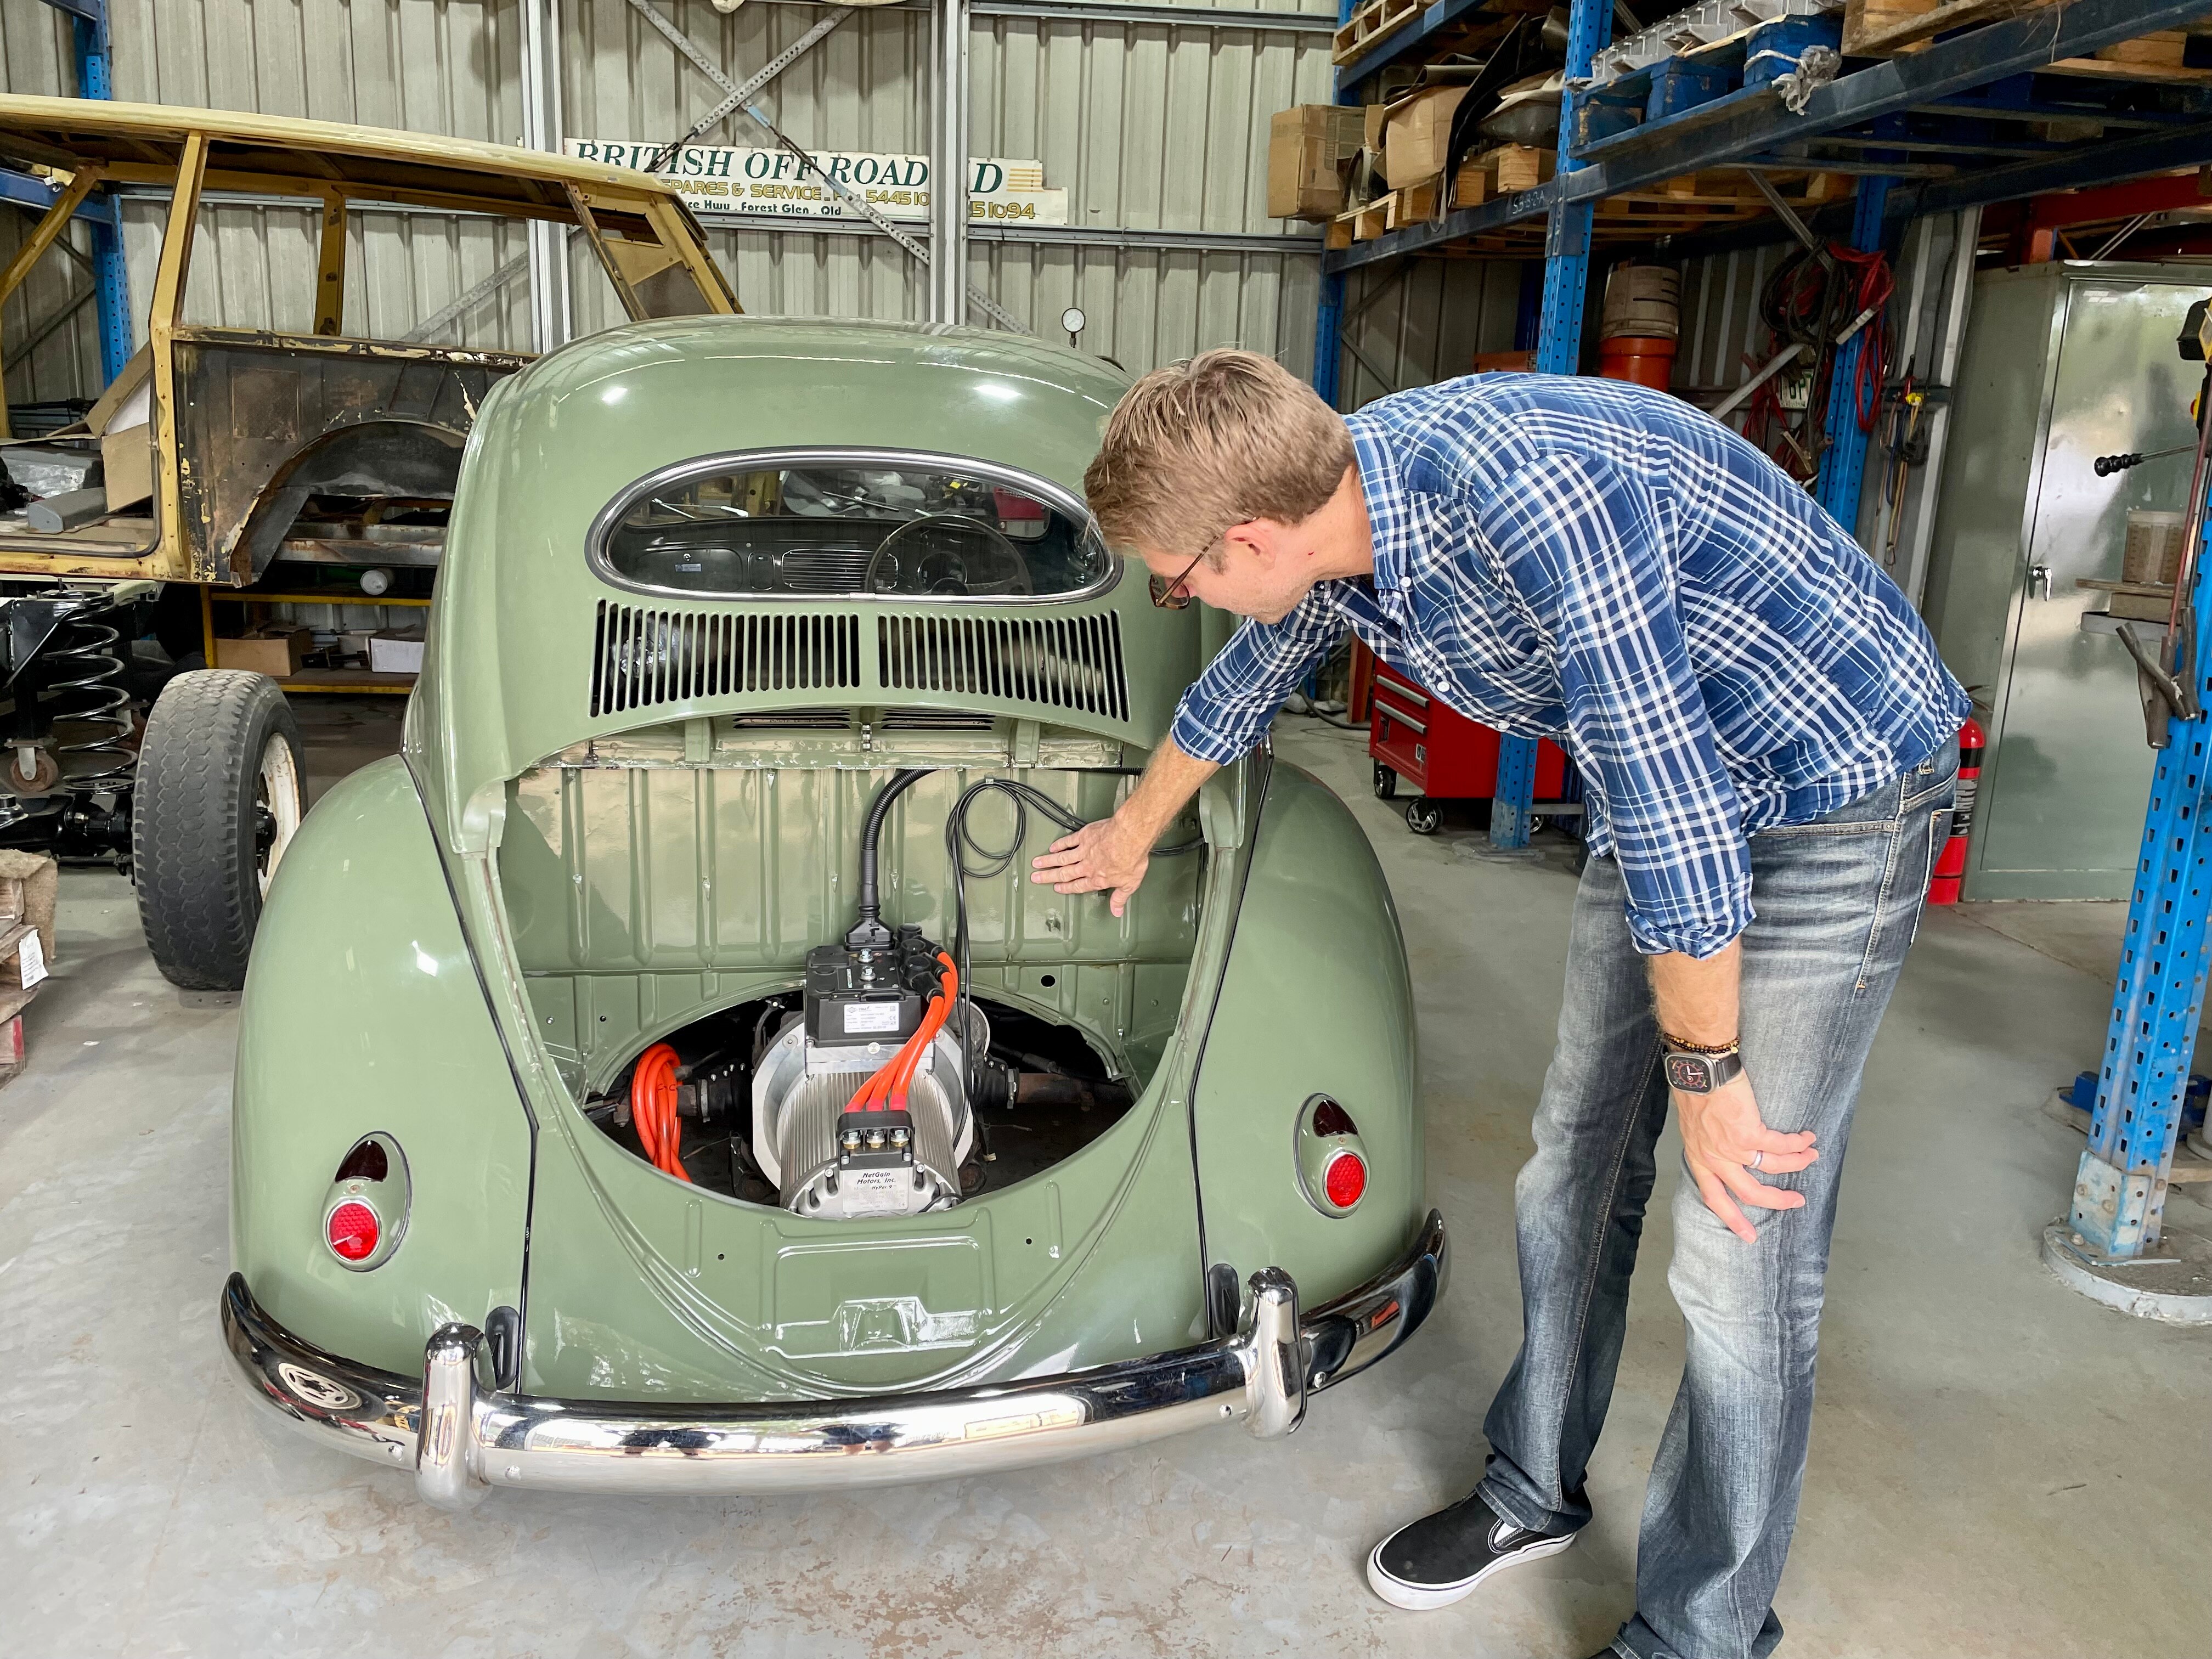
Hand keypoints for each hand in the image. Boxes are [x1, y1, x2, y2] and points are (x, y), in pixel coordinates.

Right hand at [1029, 813, 1150, 916]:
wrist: (1129, 836)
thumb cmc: (1131, 857)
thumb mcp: (1130, 883)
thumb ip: (1120, 898)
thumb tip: (1117, 910)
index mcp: (1097, 878)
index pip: (1078, 886)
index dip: (1066, 888)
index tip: (1056, 888)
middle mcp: (1087, 866)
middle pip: (1064, 873)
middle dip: (1048, 876)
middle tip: (1036, 877)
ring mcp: (1084, 851)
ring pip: (1062, 858)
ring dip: (1048, 861)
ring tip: (1036, 863)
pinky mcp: (1085, 836)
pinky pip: (1069, 842)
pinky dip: (1059, 845)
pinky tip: (1052, 847)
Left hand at [1673, 1069, 1817, 1242]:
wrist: (1698, 1068)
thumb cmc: (1694, 1087)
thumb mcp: (1693, 1124)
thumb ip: (1707, 1141)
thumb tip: (1723, 1146)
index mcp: (1699, 1157)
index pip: (1714, 1197)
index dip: (1732, 1218)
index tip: (1748, 1236)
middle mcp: (1715, 1158)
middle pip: (1749, 1193)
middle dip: (1777, 1200)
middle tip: (1796, 1201)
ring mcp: (1732, 1148)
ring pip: (1772, 1168)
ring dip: (1796, 1164)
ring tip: (1811, 1157)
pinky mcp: (1749, 1133)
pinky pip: (1781, 1146)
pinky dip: (1798, 1144)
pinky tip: (1808, 1139)